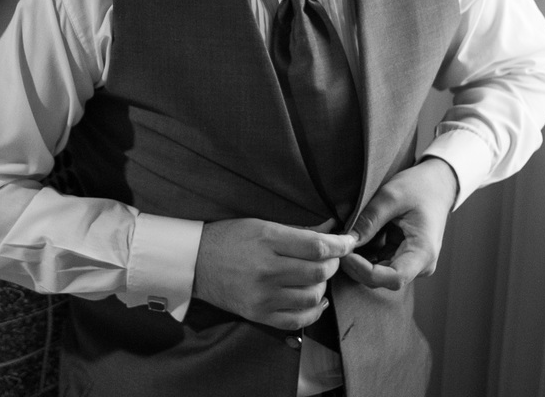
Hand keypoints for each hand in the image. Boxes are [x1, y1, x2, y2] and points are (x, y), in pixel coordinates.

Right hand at [193, 217, 354, 330]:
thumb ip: (296, 231)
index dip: (340, 245)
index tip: (349, 242)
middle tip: (331, 258)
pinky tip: (316, 301)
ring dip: (322, 286)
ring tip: (317, 276)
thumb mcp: (260, 224)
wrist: (195, 262)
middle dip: (333, 264)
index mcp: (267, 240)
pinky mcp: (258, 314)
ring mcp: (262, 295)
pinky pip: (297, 320)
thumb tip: (330, 232)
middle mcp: (266, 269)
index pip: (317, 246)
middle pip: (318, 271)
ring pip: (312, 296)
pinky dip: (313, 311)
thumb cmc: (228, 238)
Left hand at [340, 157, 458, 289]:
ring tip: (342, 242)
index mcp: (423, 252)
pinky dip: (363, 256)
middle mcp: (420, 265)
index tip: (346, 254)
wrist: (437, 183)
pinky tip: (352, 241)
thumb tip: (347, 242)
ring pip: (378, 275)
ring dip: (358, 263)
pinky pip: (379, 264)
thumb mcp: (391, 196)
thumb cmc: (418, 187)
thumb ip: (369, 220)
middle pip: (383, 279)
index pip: (393, 278)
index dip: (366, 271)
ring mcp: (411, 263)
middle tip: (337, 247)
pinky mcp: (402, 257)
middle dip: (357, 267)